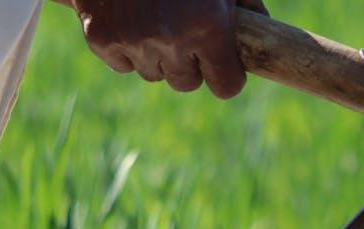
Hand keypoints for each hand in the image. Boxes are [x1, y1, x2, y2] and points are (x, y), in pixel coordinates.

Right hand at [57, 0, 268, 98]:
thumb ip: (245, 4)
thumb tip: (262, 29)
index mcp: (209, 25)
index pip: (226, 86)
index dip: (226, 76)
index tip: (223, 65)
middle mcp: (171, 39)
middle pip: (186, 83)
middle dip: (189, 64)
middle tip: (186, 33)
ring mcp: (133, 40)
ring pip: (153, 73)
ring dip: (157, 55)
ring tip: (156, 18)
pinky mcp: (101, 38)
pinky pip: (121, 63)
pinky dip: (126, 47)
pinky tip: (130, 17)